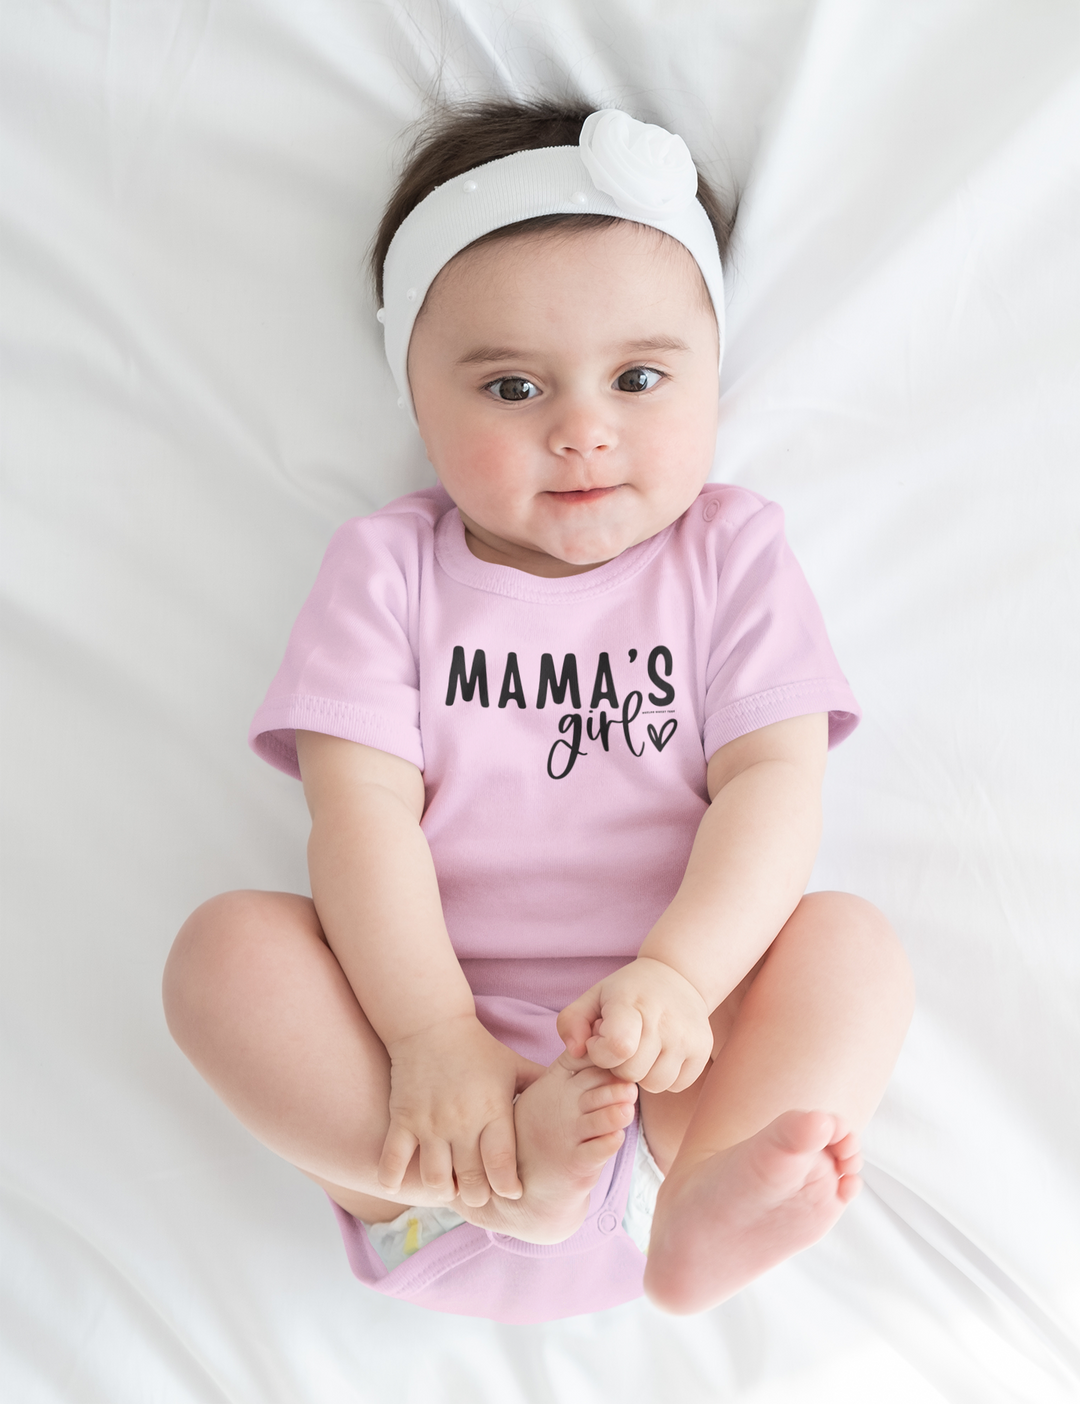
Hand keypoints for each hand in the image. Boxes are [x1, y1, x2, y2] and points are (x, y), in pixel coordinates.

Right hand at [379, 1014, 543, 1207]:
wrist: (431, 1024)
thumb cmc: (477, 1048)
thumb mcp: (513, 1065)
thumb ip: (540, 1086)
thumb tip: (576, 1098)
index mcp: (492, 1110)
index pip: (502, 1164)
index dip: (508, 1187)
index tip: (511, 1191)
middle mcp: (461, 1121)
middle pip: (471, 1181)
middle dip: (480, 1196)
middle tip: (482, 1195)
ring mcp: (429, 1123)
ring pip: (435, 1179)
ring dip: (445, 1191)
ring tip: (451, 1188)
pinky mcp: (403, 1120)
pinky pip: (392, 1162)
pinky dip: (393, 1180)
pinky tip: (398, 1186)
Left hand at [556, 957, 712, 1092]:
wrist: (678, 976)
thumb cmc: (628, 991)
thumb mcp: (593, 997)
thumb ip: (571, 1022)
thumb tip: (576, 1051)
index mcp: (632, 1003)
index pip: (617, 1048)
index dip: (600, 1052)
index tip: (600, 1038)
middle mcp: (664, 1020)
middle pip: (631, 1072)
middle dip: (618, 1065)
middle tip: (621, 1043)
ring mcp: (687, 1036)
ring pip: (654, 1084)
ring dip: (642, 1074)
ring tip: (641, 1050)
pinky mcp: (703, 1050)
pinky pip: (676, 1085)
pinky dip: (664, 1077)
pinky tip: (659, 1055)